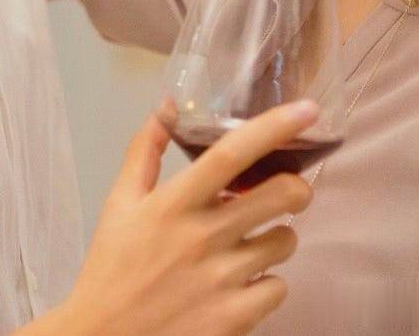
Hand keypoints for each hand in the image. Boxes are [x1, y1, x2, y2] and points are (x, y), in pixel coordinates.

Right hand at [55, 100, 318, 335]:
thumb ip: (145, 150)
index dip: (274, 127)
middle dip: (296, 187)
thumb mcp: (119, 203)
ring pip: (286, 241)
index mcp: (174, 203)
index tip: (307, 109)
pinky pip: (278, 288)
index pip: (231, 154)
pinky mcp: (234, 319)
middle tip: (286, 190)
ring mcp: (222, 280)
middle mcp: (203, 237)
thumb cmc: (110, 268)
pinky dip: (267, 282)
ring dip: (277, 235)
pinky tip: (242, 281)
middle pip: (281, 195)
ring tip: (251, 240)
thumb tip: (168, 105)